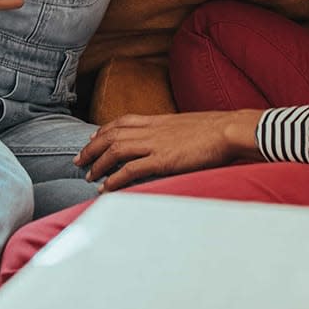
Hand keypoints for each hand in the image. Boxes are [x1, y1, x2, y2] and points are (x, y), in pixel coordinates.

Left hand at [75, 110, 261, 190]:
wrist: (228, 130)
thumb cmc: (216, 130)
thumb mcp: (188, 125)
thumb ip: (174, 132)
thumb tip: (171, 142)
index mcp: (158, 119)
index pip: (122, 121)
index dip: (104, 129)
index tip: (93, 137)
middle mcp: (152, 129)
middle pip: (111, 134)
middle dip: (92, 147)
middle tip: (79, 160)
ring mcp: (155, 144)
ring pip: (115, 150)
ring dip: (98, 163)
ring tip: (88, 175)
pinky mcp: (162, 160)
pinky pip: (130, 169)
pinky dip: (114, 179)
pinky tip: (106, 188)